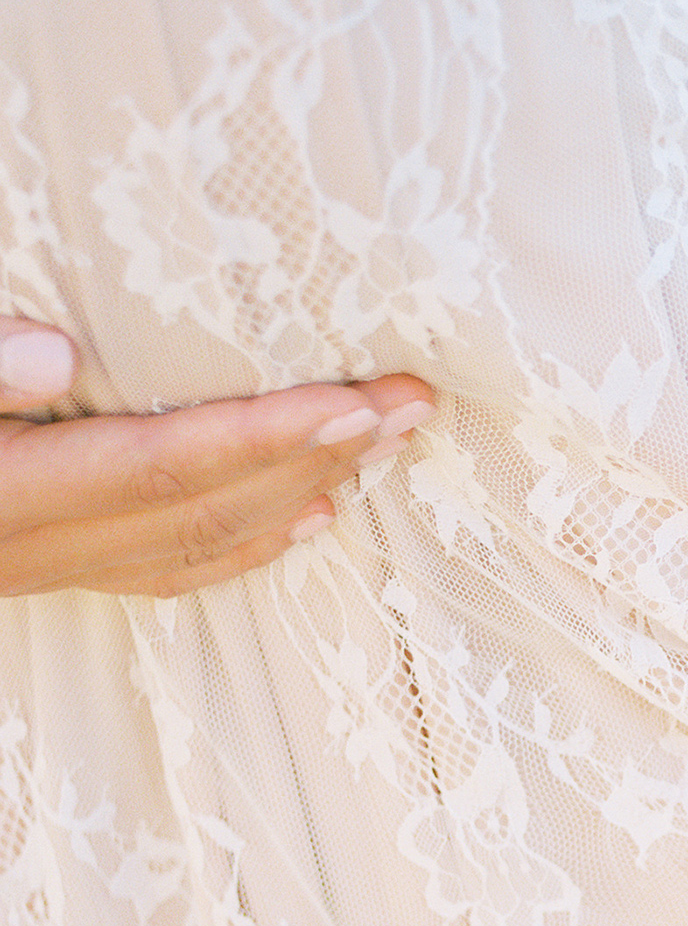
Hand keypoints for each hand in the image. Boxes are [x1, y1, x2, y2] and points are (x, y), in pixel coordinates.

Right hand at [0, 319, 432, 596]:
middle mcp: (32, 549)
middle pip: (204, 509)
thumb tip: (53, 354)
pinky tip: (313, 517)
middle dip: (317, 457)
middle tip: (408, 404)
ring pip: (199, 545)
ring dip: (301, 493)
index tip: (355, 404)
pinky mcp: (46, 568)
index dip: (263, 438)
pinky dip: (251, 543)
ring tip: (384, 443)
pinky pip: (167, 571)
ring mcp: (41, 569)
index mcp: (4, 494)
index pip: (159, 466)